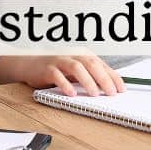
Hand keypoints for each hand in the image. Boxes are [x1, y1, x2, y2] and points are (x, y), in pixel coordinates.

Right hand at [0, 55, 125, 96]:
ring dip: (87, 81)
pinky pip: (57, 75)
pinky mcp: (47, 69)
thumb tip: (109, 87)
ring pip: (76, 67)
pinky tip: (71, 93)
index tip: (121, 88)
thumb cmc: (55, 68)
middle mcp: (72, 55)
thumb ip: (89, 76)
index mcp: (81, 55)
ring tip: (95, 94)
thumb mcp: (75, 71)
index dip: (113, 76)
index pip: (101, 64)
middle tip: (112, 92)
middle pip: (91, 64)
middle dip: (104, 79)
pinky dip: (65, 84)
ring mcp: (59, 61)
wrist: (29, 64)